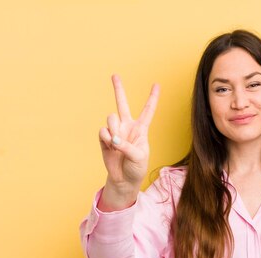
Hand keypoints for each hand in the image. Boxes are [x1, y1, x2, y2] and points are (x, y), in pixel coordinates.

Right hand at [98, 74, 159, 190]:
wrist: (124, 179)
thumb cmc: (137, 167)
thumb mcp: (139, 157)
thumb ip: (127, 146)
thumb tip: (113, 138)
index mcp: (141, 129)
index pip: (148, 110)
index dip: (153, 97)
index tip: (157, 84)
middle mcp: (127, 126)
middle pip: (122, 103)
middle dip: (118, 89)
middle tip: (114, 75)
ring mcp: (115, 131)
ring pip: (111, 118)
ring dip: (113, 129)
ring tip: (116, 143)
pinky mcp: (104, 138)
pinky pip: (102, 131)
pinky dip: (106, 139)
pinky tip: (110, 147)